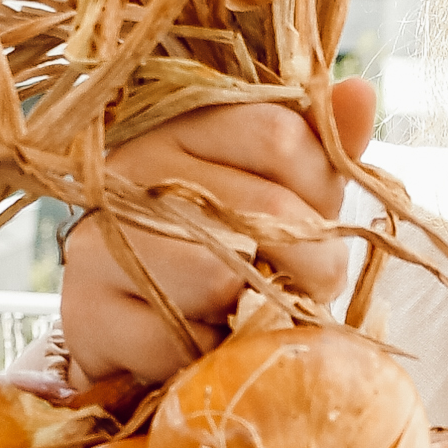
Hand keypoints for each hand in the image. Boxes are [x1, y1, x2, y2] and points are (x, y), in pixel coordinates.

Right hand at [62, 77, 376, 386]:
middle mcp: (134, 167)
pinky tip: (208, 341)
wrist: (129, 318)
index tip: (321, 219)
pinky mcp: (86, 308)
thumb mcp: (280, 187)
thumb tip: (361, 92)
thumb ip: (322, 148)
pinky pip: (176, 341)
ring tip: (255, 310)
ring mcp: (100, 237)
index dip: (322, 189)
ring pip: (218, 278)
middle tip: (310, 285)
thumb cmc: (221, 243)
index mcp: (185, 122)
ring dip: (258, 312)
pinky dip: (209, 355)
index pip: (279, 134)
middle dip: (314, 264)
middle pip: (262, 211)